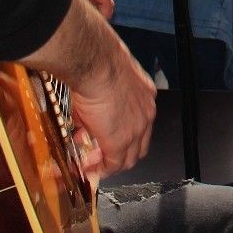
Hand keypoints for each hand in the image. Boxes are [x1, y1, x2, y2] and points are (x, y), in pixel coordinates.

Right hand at [68, 50, 155, 179]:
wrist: (96, 63)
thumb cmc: (99, 62)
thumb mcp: (107, 83)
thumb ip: (103, 104)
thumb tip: (86, 121)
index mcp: (145, 97)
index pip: (141, 126)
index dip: (125, 139)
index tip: (109, 141)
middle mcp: (146, 114)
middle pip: (139, 146)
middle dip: (121, 156)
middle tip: (102, 157)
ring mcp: (136, 130)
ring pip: (129, 158)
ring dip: (111, 164)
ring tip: (94, 165)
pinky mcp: (120, 141)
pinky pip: (113, 164)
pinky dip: (103, 169)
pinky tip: (91, 169)